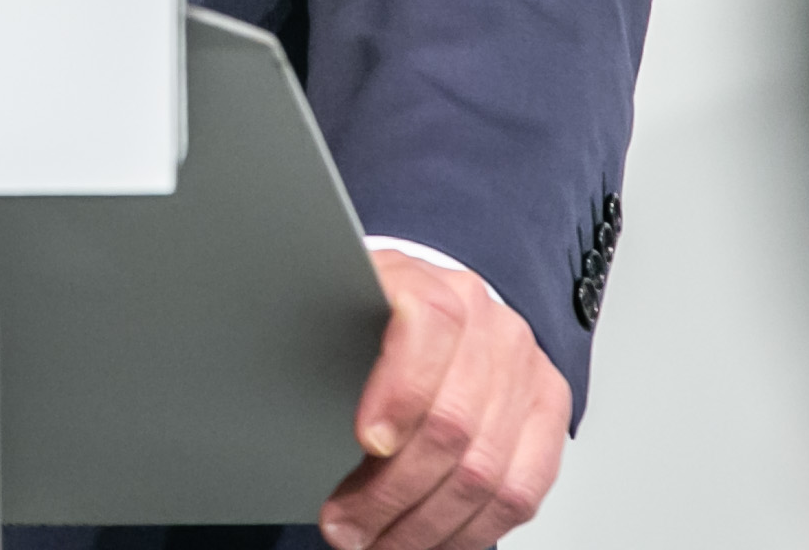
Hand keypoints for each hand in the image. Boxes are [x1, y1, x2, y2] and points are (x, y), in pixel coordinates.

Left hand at [318, 249, 569, 548]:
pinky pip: (521, 492)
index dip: (400, 390)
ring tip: (377, 544)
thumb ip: (323, 333)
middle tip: (345, 526)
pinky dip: (471, 531)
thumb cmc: (383, 316)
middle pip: (453, 422)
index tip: (366, 441)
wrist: (446, 308)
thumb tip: (260, 373)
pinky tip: (430, 541)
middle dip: (392, 491)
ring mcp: (525, 371)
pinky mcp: (548, 414)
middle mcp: (491, 326)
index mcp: (436, 286)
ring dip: (424, 526)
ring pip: (486, 473)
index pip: (428, 326)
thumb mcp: (343, 305)